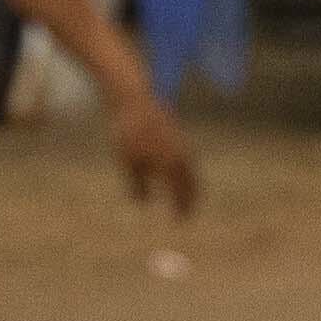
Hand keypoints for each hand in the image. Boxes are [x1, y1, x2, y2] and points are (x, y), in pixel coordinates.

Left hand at [108, 85, 202, 220]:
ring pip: (191, 169)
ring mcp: (181, 143)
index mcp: (171, 163)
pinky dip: (185, 172)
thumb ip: (137, 184)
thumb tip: (141, 202)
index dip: (182, 207)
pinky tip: (179, 174)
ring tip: (187, 197)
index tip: (180, 221)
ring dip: (190, 185)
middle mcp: (181, 154)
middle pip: (191, 182)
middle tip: (188, 213)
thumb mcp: (128, 162)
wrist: (134, 100)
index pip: (181, 191)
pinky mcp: (177, 134)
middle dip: (190, 198)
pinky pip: (186, 159)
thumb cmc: (128, 132)